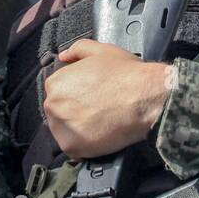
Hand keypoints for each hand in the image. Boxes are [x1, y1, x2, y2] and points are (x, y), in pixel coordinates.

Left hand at [43, 39, 172, 159]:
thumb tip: (64, 56)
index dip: (76, 93)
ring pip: (65, 130)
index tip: (90, 96)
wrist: (145, 98)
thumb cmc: (126, 74)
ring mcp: (61, 128)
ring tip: (100, 121)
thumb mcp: (102, 51)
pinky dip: (85, 144)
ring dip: (78, 128)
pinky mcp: (72, 147)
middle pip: (59, 111)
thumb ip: (78, 49)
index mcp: (56, 83)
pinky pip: (73, 148)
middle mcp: (53, 105)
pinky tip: (100, 134)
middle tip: (97, 109)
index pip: (58, 91)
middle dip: (75, 111)